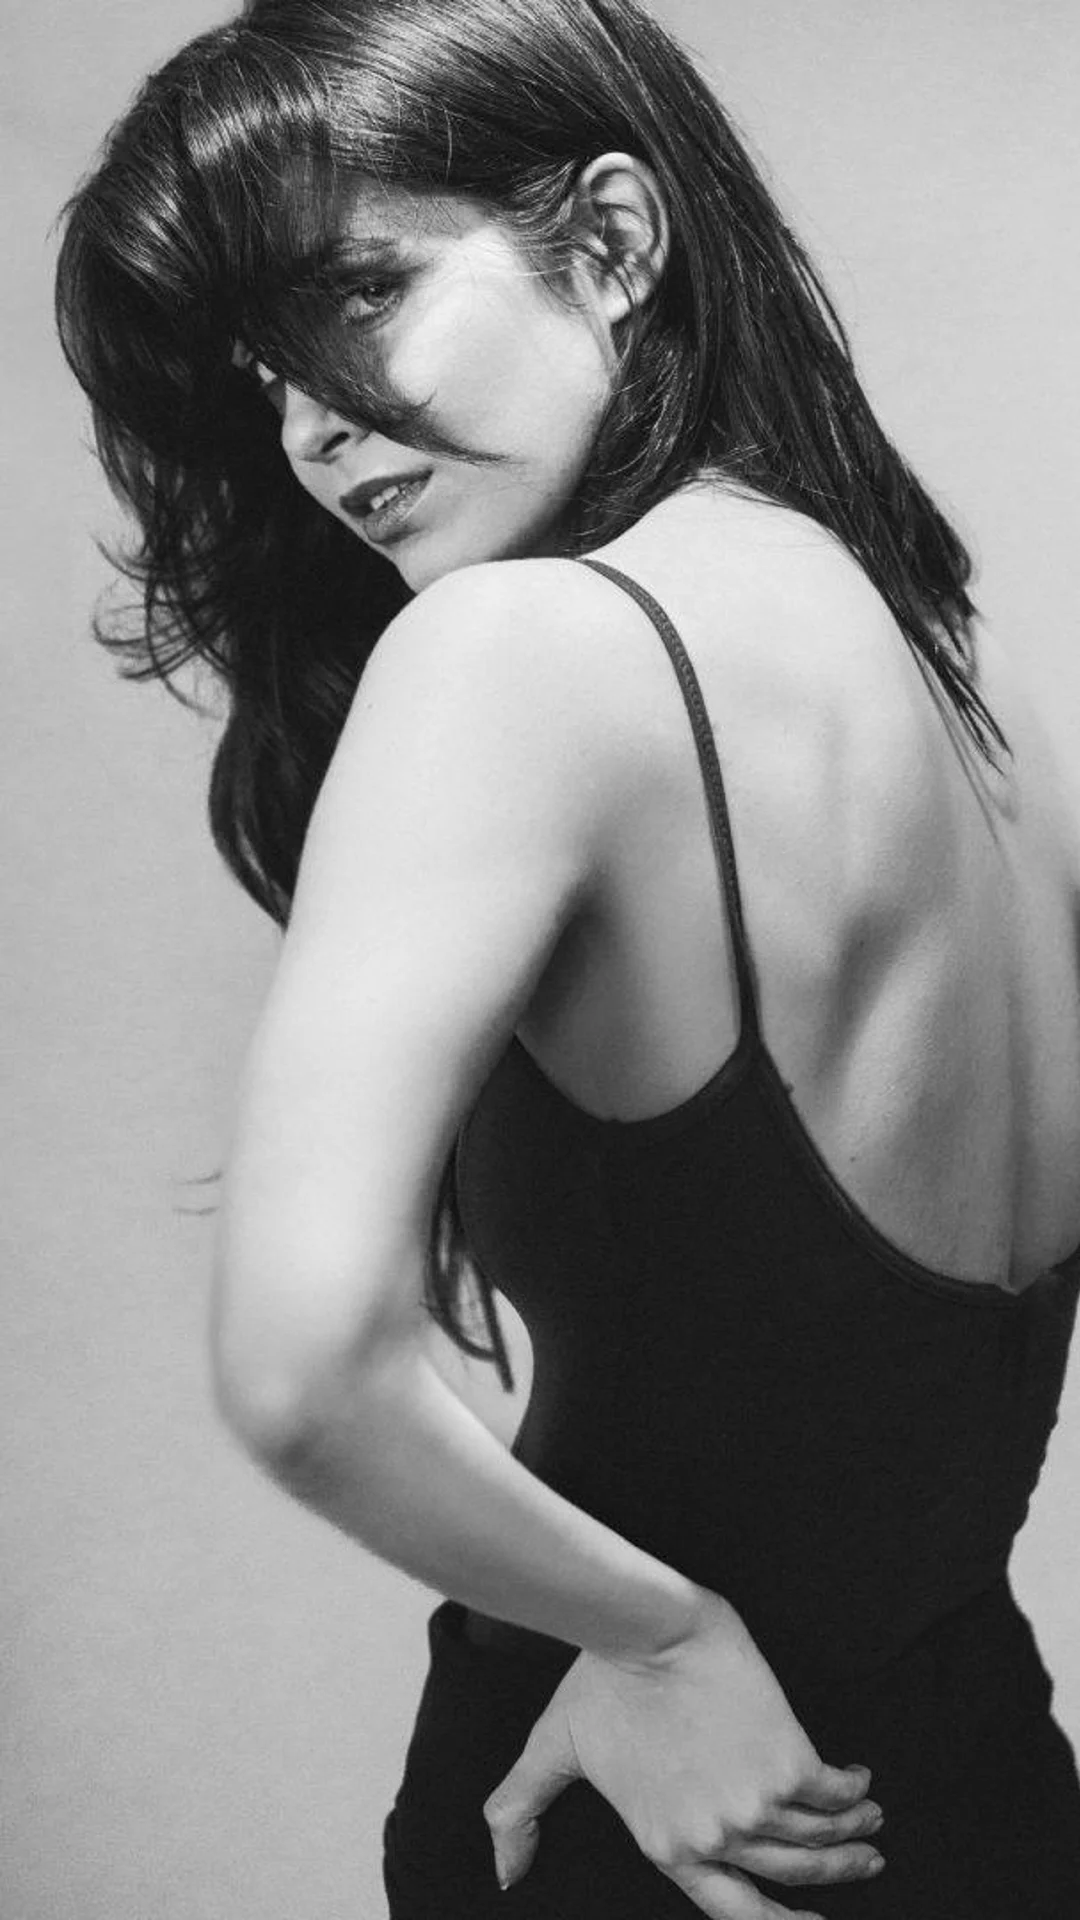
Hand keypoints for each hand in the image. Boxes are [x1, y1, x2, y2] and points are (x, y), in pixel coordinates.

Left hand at [482, 1587, 884, 1919]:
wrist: (645, 1628)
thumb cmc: (598, 1680)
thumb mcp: (553, 1751)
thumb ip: (519, 1812)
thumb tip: (501, 1873)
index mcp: (668, 1844)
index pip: (734, 1911)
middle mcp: (715, 1837)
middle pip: (792, 1873)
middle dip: (837, 1873)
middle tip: (864, 1864)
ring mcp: (755, 1805)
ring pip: (819, 1836)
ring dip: (853, 1833)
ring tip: (869, 1821)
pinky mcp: (789, 1761)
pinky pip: (833, 1792)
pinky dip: (853, 1791)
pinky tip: (860, 1782)